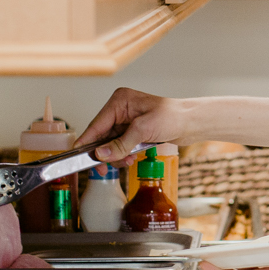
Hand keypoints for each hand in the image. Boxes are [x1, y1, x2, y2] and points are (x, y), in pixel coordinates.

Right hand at [77, 87, 191, 163]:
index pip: (97, 124)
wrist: (191, 123)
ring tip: (129, 159)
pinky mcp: (133, 131)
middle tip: (104, 168)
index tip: (76, 154)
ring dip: (117, 155)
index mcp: (120, 101)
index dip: (87, 141)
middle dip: (106, 152)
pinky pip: (121, 146)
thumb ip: (120, 144)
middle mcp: (121, 109)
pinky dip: (124, 154)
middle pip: (102, 136)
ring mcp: (127, 121)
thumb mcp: (143, 130)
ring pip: (111, 144)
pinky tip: (133, 157)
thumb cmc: (172, 117)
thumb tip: (101, 154)